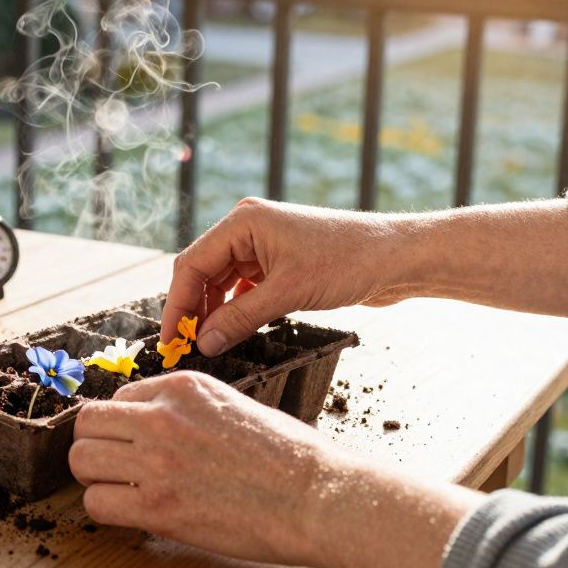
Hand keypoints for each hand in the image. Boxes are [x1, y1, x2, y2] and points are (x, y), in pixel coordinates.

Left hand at [70, 371, 333, 564]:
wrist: (316, 496)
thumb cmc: (288, 457)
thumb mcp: (232, 405)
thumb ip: (186, 410)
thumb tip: (151, 424)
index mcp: (183, 387)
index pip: (118, 396)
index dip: (122, 425)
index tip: (134, 444)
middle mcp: (163, 416)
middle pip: (87, 423)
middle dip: (95, 445)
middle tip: (112, 466)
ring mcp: (157, 461)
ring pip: (81, 459)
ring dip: (94, 477)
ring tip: (117, 489)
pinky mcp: (158, 505)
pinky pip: (96, 503)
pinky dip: (105, 509)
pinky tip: (129, 512)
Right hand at [163, 197, 415, 354]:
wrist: (397, 258)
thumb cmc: (348, 261)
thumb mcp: (288, 294)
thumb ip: (240, 319)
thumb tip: (203, 343)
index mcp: (243, 221)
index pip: (192, 263)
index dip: (177, 303)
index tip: (171, 338)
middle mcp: (248, 228)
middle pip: (202, 272)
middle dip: (192, 309)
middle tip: (184, 346)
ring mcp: (263, 245)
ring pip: (221, 282)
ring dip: (213, 312)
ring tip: (208, 344)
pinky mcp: (278, 263)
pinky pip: (243, 288)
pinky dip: (235, 310)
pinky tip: (232, 332)